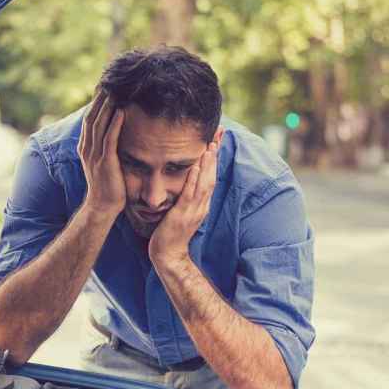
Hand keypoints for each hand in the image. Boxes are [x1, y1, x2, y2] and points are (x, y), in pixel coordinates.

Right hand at [77, 88, 125, 215]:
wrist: (103, 206)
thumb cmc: (107, 185)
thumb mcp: (103, 161)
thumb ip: (105, 146)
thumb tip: (114, 132)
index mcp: (85, 147)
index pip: (89, 119)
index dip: (96, 102)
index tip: (105, 87)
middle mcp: (87, 148)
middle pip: (92, 117)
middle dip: (100, 99)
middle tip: (109, 81)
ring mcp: (95, 155)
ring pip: (99, 125)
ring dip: (107, 106)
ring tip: (115, 90)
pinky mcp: (105, 162)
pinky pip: (109, 139)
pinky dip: (115, 124)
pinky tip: (122, 111)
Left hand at [149, 129, 223, 264]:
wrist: (168, 255)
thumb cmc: (171, 233)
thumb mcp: (182, 211)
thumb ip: (186, 196)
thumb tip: (185, 181)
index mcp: (202, 203)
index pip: (212, 175)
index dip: (215, 156)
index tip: (217, 137)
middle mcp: (201, 205)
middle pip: (213, 175)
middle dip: (216, 153)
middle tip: (220, 133)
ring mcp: (193, 210)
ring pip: (205, 183)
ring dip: (208, 163)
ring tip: (211, 144)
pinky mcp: (182, 215)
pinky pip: (190, 194)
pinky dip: (194, 180)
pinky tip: (196, 167)